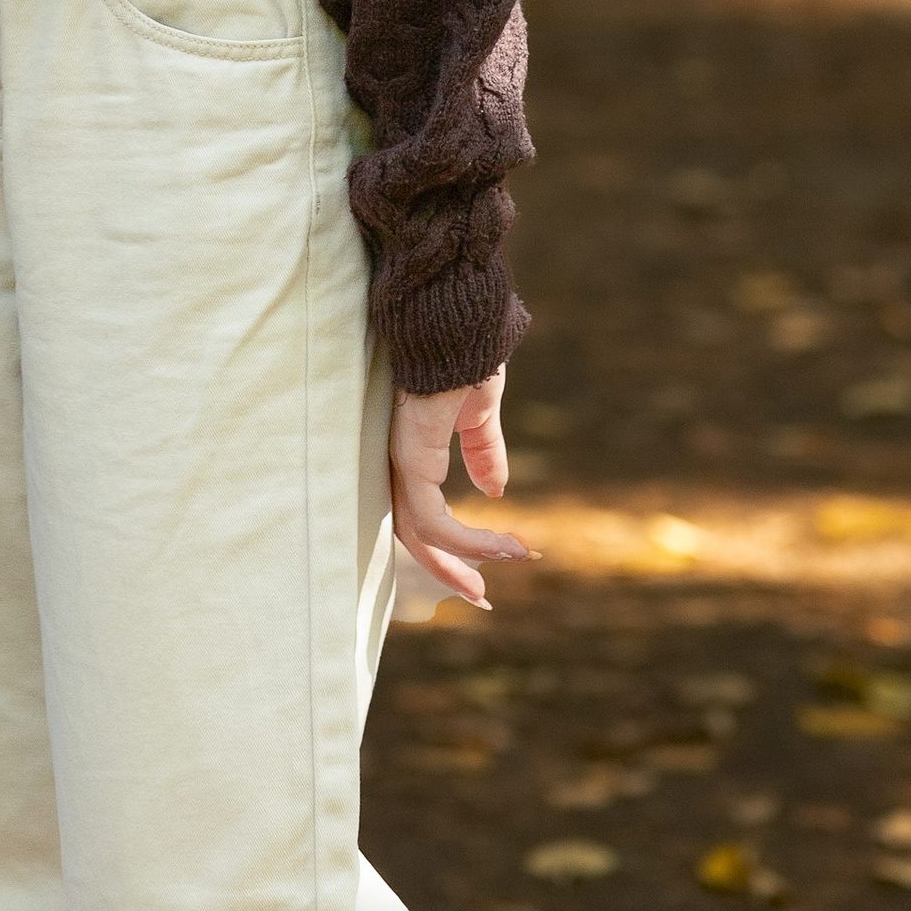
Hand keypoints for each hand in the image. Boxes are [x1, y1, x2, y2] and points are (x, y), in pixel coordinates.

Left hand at [389, 370, 535, 608]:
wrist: (458, 314)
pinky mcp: (410, 452)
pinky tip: (503, 542)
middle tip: (481, 596)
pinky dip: (465, 539)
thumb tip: (495, 493)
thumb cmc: (463, 349)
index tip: (497, 559)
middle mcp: (399, 455)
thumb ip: (482, 448)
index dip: (453, 542)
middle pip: (412, 531)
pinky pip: (430, 515)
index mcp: (414, 445)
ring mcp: (400, 454)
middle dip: (448, 569)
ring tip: (511, 559)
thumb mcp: (480, 408)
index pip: (422, 508)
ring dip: (465, 558)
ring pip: (419, 531)